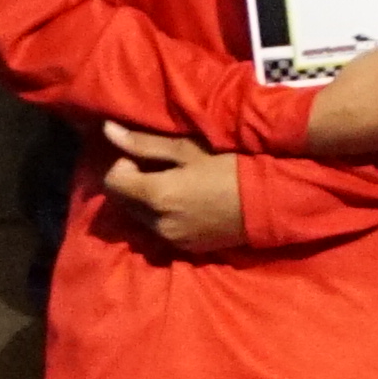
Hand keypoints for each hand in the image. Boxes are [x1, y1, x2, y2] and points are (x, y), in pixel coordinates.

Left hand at [98, 118, 247, 257]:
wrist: (270, 201)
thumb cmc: (230, 167)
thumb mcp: (187, 150)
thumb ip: (144, 144)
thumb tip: (107, 130)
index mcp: (156, 196)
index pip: (112, 183)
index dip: (121, 166)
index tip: (143, 157)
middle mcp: (158, 223)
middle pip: (123, 202)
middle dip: (132, 183)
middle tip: (160, 168)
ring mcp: (172, 239)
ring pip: (141, 218)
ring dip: (146, 201)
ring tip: (175, 184)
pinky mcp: (186, 248)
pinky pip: (160, 230)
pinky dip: (163, 216)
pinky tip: (187, 203)